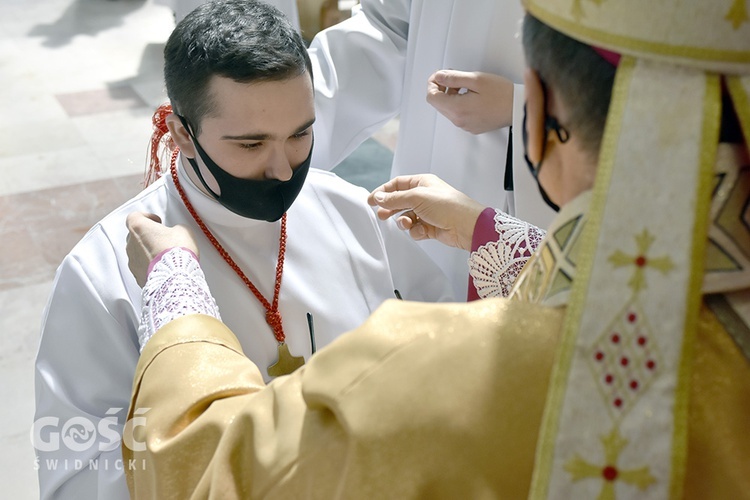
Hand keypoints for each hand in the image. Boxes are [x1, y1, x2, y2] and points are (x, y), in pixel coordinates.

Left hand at [125, 212, 198, 286]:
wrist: (175, 276)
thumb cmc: (176, 251)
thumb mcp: (183, 231)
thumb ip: (176, 228)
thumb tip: (177, 232)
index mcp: (139, 228)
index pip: (135, 217)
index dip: (146, 217)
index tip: (156, 221)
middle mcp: (131, 244)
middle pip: (135, 235)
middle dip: (148, 236)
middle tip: (163, 238)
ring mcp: (132, 261)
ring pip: (138, 252)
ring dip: (149, 252)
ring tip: (165, 255)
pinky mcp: (137, 275)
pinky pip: (142, 267)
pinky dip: (150, 266)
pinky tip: (164, 267)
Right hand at [368, 174, 485, 250]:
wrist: (466, 225)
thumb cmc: (446, 205)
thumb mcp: (416, 197)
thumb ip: (395, 199)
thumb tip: (377, 197)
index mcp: (422, 183)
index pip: (397, 184)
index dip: (383, 192)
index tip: (371, 201)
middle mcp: (424, 196)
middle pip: (399, 201)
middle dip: (390, 209)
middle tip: (381, 216)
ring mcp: (427, 212)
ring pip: (406, 217)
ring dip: (404, 222)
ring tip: (407, 224)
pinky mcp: (430, 227)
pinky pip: (415, 229)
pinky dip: (416, 231)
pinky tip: (423, 231)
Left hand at [426, 70, 513, 133]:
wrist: (519, 108)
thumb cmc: (502, 93)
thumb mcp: (476, 79)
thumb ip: (453, 77)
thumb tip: (438, 76)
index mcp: (457, 109)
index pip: (431, 97)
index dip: (433, 83)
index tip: (442, 75)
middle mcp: (459, 121)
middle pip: (438, 104)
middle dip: (442, 88)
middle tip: (454, 76)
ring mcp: (465, 126)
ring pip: (448, 109)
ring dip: (450, 95)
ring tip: (464, 85)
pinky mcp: (472, 127)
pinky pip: (458, 115)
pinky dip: (459, 103)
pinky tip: (471, 95)